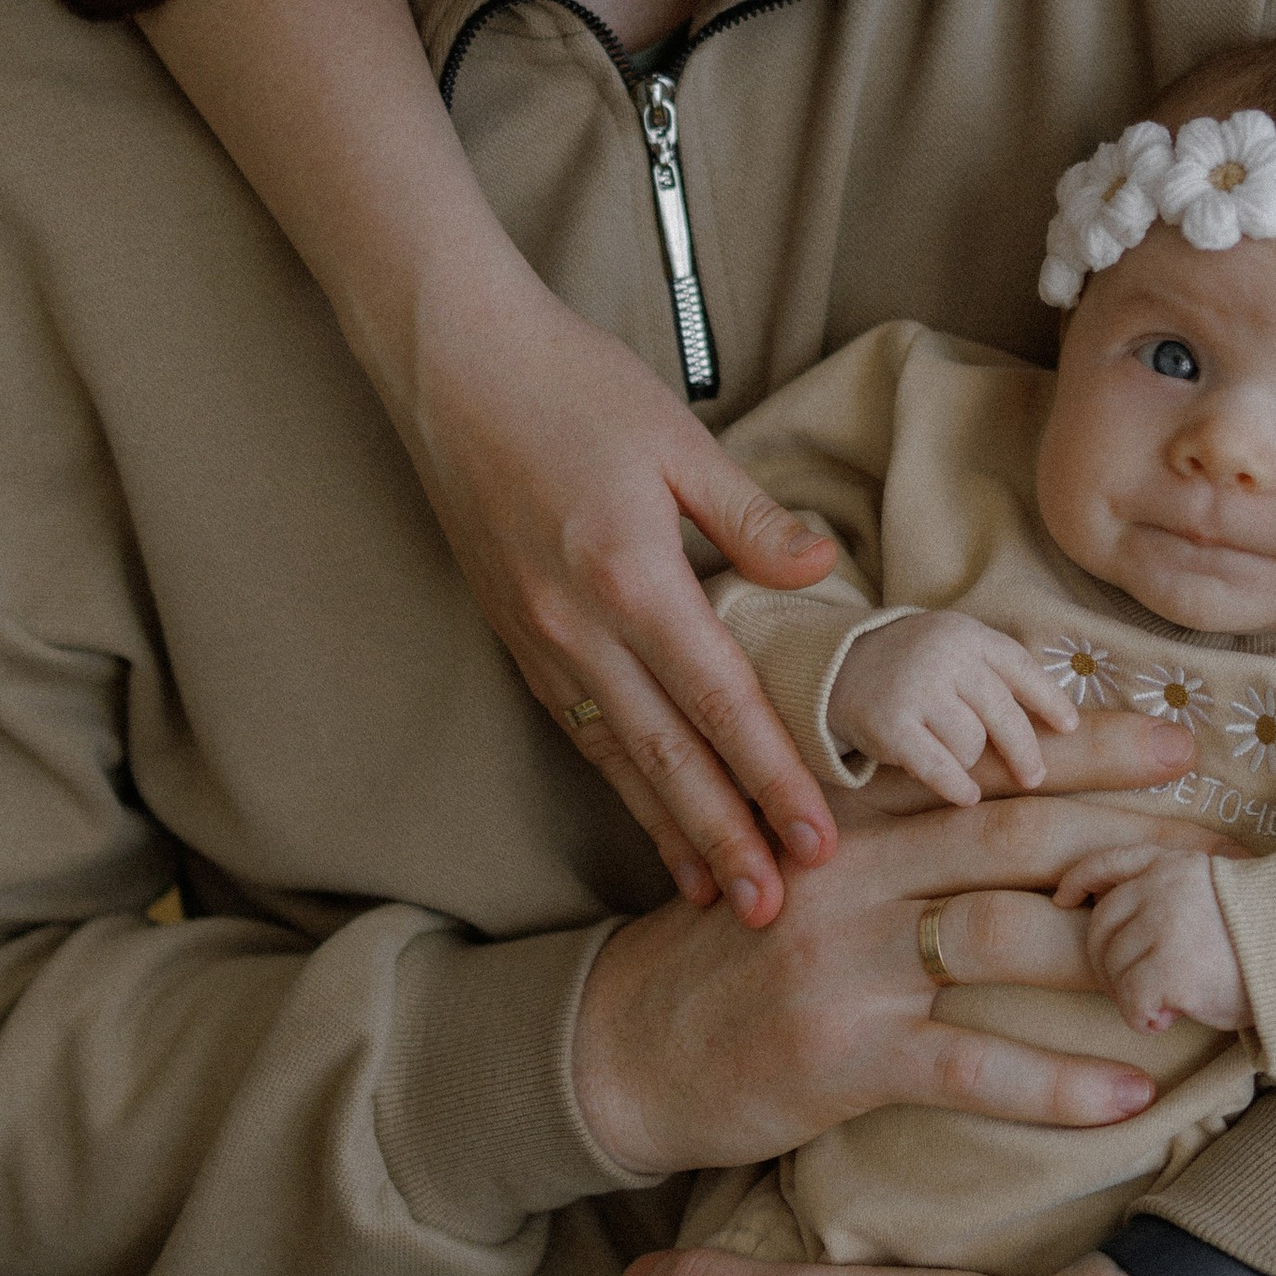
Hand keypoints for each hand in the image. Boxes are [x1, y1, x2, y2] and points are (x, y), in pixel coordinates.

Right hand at [403, 245, 846, 924]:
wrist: (449, 360)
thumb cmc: (569, 382)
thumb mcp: (677, 436)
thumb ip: (752, 517)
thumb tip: (825, 570)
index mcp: (629, 574)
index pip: (719, 702)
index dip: (770, 778)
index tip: (817, 842)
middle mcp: (577, 625)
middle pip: (667, 757)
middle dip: (725, 840)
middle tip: (775, 915)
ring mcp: (538, 637)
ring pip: (617, 758)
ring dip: (670, 832)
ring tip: (717, 897)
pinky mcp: (515, 635)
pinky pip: (580, 730)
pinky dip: (621, 787)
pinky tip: (652, 822)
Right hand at [569, 745, 1204, 1175]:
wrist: (615, 1051)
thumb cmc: (727, 957)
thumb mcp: (801, 865)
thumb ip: (893, 834)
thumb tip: (1005, 810)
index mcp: (850, 818)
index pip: (988, 765)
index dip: (1089, 748)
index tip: (1180, 742)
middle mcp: (854, 870)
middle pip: (1021, 831)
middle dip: (1138, 835)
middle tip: (1235, 850)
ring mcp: (848, 960)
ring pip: (1009, 933)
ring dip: (1122, 952)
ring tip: (1212, 969)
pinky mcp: (842, 1052)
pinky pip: (973, 1061)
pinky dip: (1058, 1082)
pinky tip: (1131, 1095)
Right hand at [829, 612, 1080, 805]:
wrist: (836, 666)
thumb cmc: (913, 665)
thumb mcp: (954, 648)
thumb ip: (996, 671)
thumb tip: (1057, 718)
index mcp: (966, 635)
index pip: (1021, 669)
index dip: (1049, 700)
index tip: (1069, 727)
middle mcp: (943, 657)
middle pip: (1003, 714)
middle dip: (1024, 751)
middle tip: (1034, 775)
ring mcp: (916, 690)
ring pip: (971, 743)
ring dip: (969, 757)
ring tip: (952, 752)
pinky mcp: (890, 726)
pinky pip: (938, 766)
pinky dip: (956, 785)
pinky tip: (966, 796)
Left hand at [1055, 844, 1249, 1036]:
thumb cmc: (1271, 936)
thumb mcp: (1219, 892)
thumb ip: (1174, 893)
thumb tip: (1123, 927)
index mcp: (1174, 864)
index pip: (1107, 861)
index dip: (1078, 881)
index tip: (1064, 900)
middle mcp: (1161, 887)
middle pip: (1101, 927)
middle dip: (1108, 964)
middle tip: (1137, 991)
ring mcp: (1163, 925)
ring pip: (1112, 968)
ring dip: (1131, 996)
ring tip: (1167, 1005)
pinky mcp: (1169, 968)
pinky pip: (1130, 1002)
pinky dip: (1144, 1019)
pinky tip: (1171, 1018)